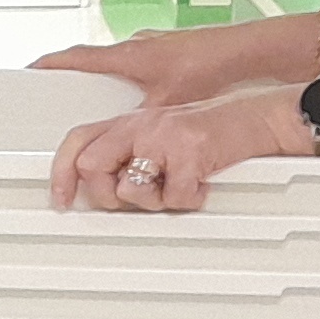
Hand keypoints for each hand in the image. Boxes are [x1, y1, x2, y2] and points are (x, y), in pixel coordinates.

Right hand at [33, 30, 241, 109]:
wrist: (241, 52)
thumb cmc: (208, 67)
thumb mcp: (164, 106)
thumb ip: (139, 126)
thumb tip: (126, 146)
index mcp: (126, 56)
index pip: (76, 57)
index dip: (51, 65)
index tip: (32, 70)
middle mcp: (135, 46)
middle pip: (92, 59)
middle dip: (77, 74)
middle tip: (65, 89)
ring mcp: (151, 46)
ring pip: (115, 61)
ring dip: (107, 77)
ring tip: (106, 95)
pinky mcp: (166, 51)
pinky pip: (136, 63)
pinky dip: (130, 77)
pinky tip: (141, 93)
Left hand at [52, 88, 293, 212]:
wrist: (258, 117)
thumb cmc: (212, 133)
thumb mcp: (164, 138)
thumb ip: (133, 157)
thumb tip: (108, 193)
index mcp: (130, 121)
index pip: (78, 141)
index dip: (61, 173)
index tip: (62, 199)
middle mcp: (140, 124)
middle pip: (91, 167)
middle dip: (109, 196)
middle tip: (139, 198)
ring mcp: (162, 136)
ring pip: (130, 189)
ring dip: (154, 202)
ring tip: (176, 188)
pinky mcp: (189, 151)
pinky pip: (173, 198)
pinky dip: (189, 200)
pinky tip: (200, 185)